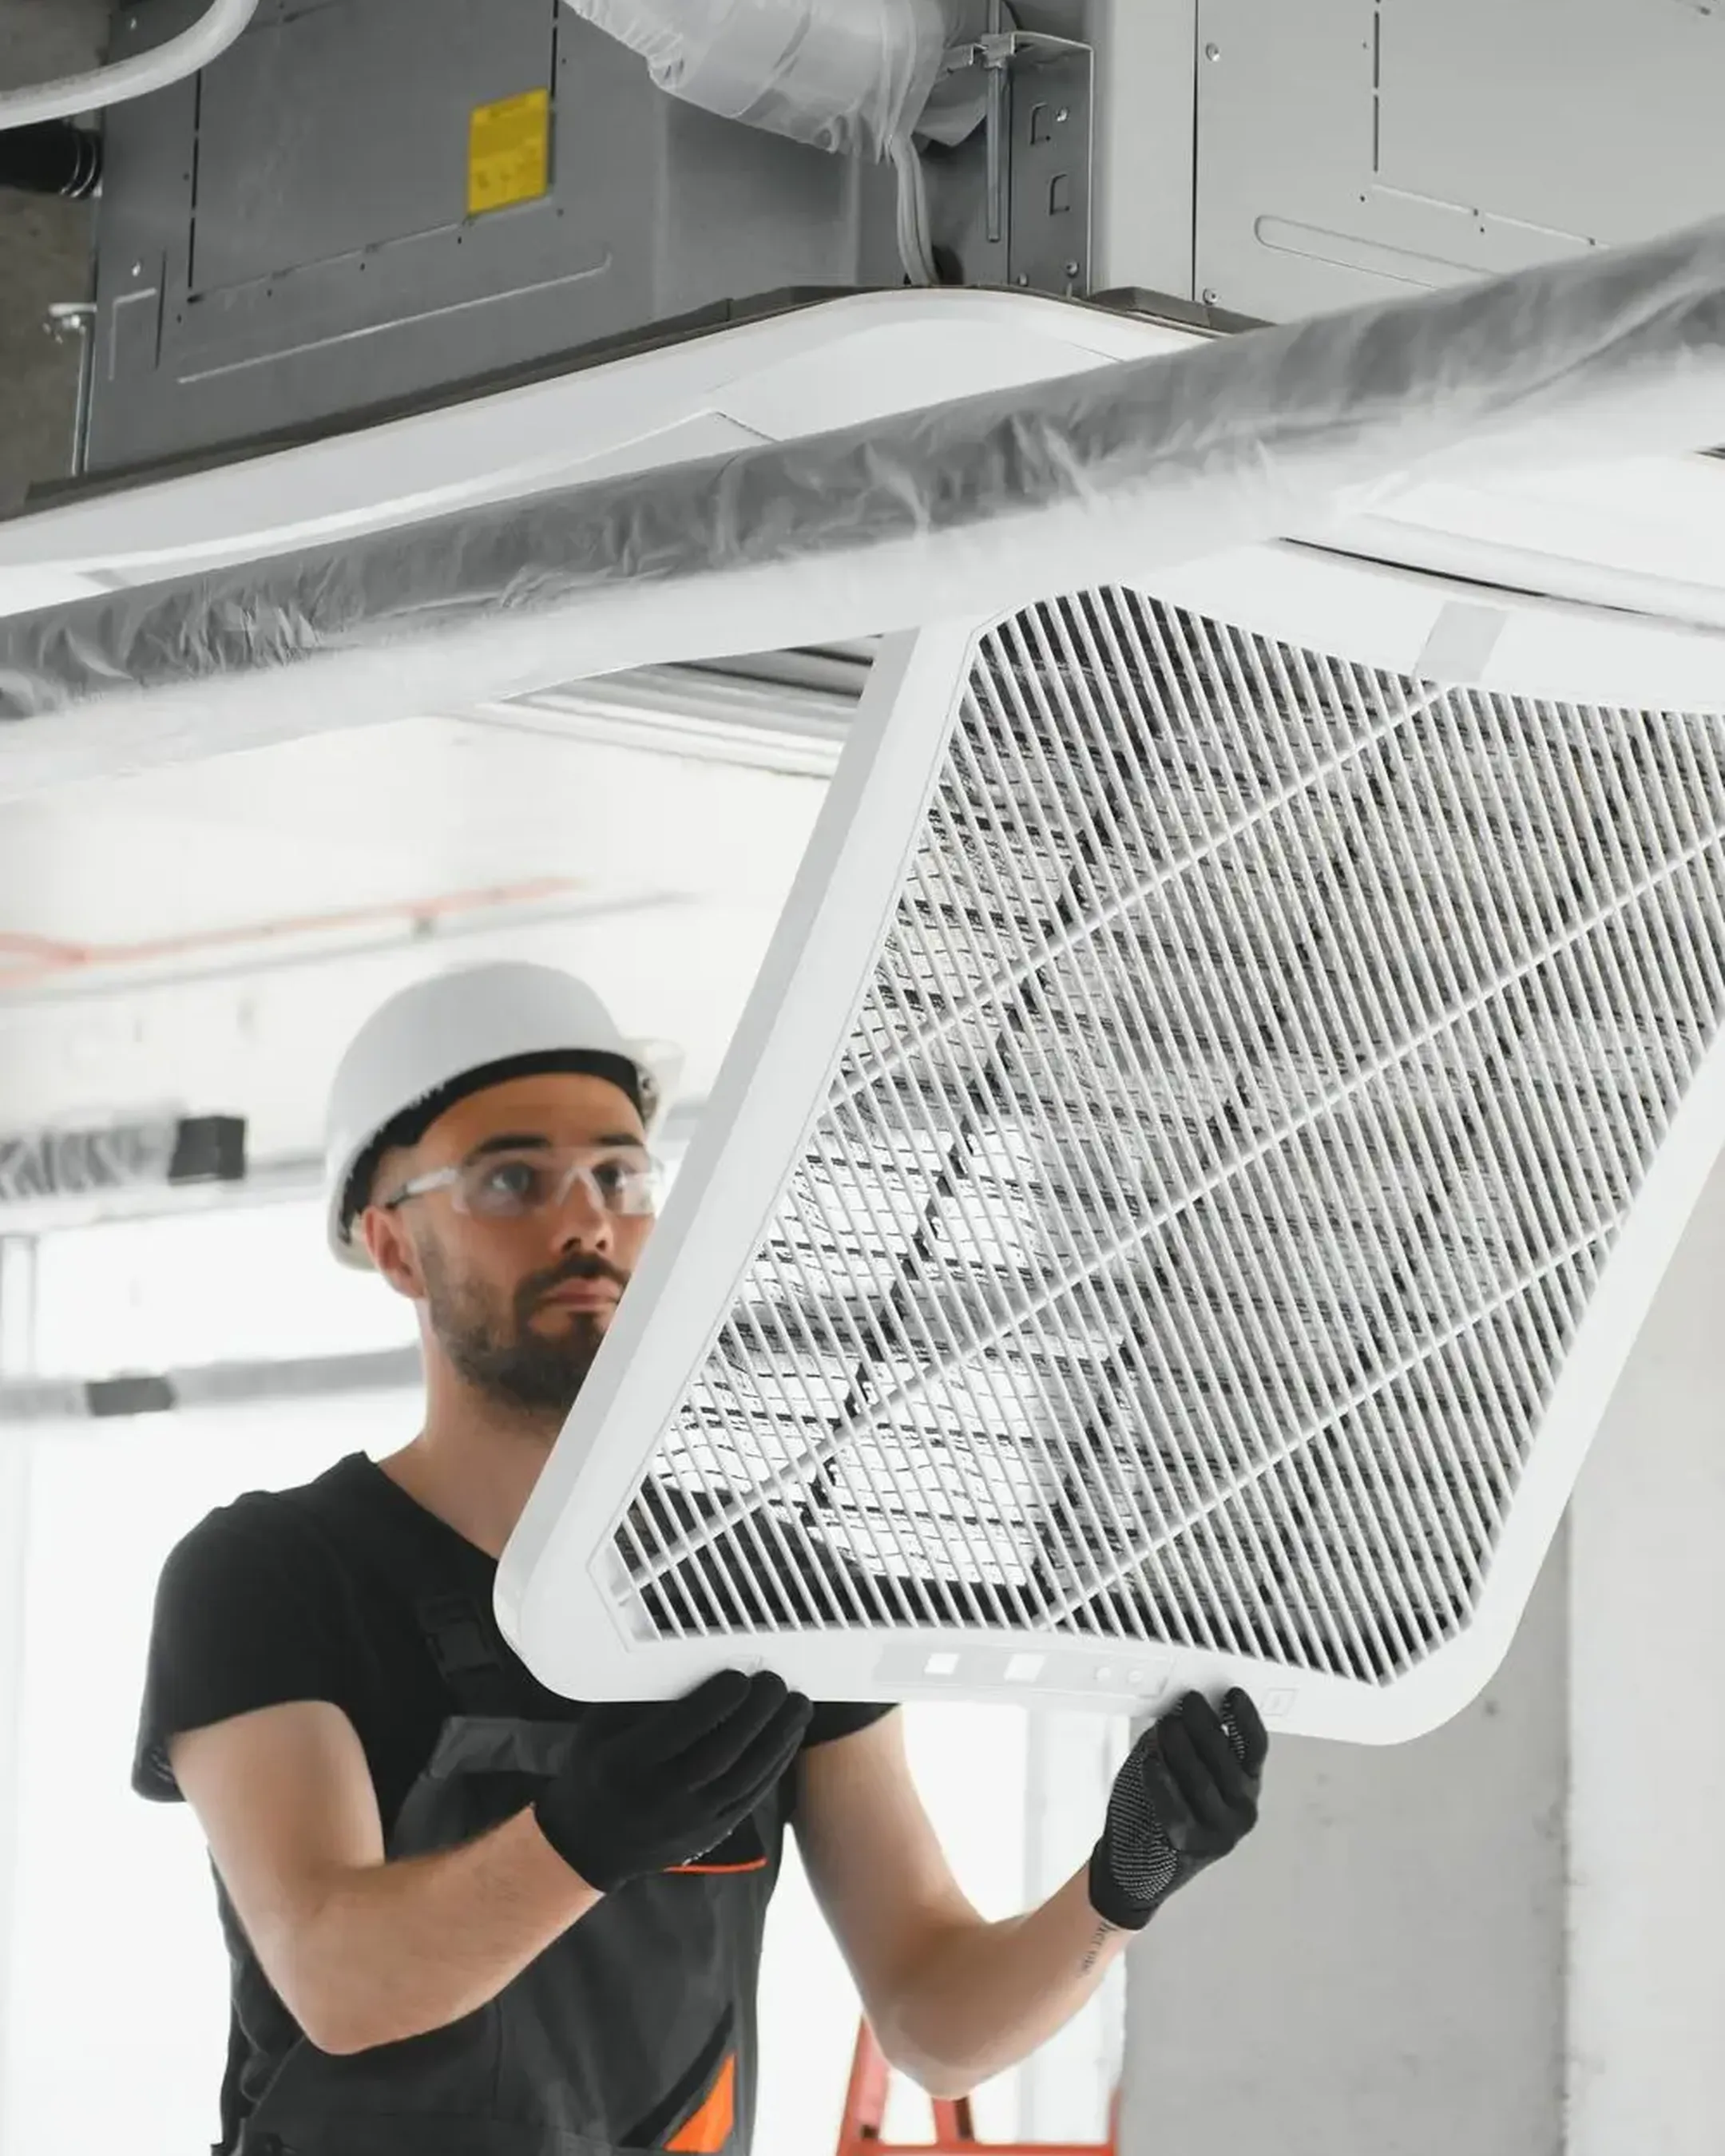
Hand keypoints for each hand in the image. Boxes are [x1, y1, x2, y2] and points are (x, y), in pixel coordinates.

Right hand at [534, 1669, 812, 1891]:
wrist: (593, 1843)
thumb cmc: (598, 1769)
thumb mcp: (598, 1730)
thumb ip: (637, 1697)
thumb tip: (687, 1655)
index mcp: (625, 1765)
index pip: (677, 1732)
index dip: (712, 1703)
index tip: (737, 1675)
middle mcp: (659, 1798)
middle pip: (718, 1756)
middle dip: (754, 1715)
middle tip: (775, 1680)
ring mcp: (689, 1821)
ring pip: (743, 1779)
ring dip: (777, 1738)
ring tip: (797, 1703)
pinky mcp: (712, 1833)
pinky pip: (751, 1797)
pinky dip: (775, 1765)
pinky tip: (789, 1736)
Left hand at [1087, 1689, 1266, 1930]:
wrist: (1137, 1862)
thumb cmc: (1159, 1805)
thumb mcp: (1184, 1766)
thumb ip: (1189, 1738)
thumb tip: (1186, 1706)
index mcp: (1246, 1785)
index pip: (1255, 1747)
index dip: (1246, 1718)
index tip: (1232, 1694)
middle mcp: (1242, 1809)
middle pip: (1227, 1758)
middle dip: (1205, 1725)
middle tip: (1188, 1703)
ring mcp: (1220, 1831)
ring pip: (1202, 1779)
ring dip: (1181, 1747)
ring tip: (1166, 1726)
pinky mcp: (1192, 1846)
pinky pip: (1176, 1809)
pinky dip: (1162, 1783)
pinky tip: (1151, 1763)